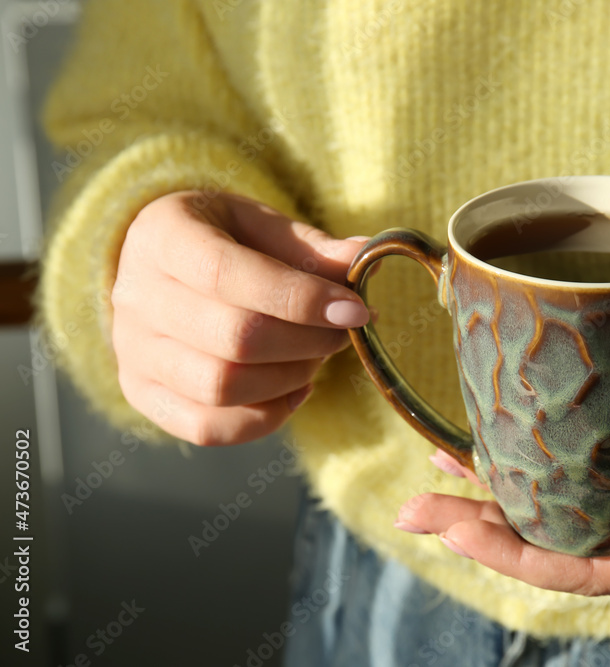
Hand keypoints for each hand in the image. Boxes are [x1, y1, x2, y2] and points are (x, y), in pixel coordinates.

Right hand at [111, 191, 369, 445]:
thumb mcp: (264, 226)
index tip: (356, 310)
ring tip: (316, 356)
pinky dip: (265, 417)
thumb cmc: (224, 239)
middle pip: (233, 338)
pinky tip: (295, 389)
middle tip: (342, 332)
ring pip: (222, 387)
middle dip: (307, 341)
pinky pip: (208, 427)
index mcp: (163, 237)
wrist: (164, 264)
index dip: (301, 298)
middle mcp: (135, 296)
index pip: (228, 274)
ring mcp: (133, 352)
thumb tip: (365, 259)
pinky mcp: (143, 393)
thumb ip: (313, 248)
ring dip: (290, 378)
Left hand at [396, 346, 609, 596]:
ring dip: (494, 493)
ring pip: (555, 509)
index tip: (447, 525)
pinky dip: (530, 457)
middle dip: (479, 527)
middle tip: (414, 506)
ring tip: (434, 471)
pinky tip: (489, 438)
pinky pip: (574, 472)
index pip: (578, 569)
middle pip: (551, 543)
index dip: (508, 551)